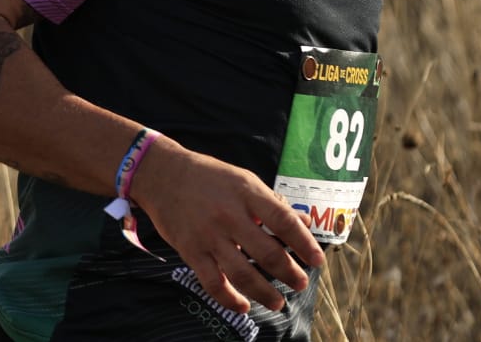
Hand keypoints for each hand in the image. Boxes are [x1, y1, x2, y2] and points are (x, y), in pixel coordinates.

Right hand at [127, 137, 322, 316]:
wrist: (162, 174)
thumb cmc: (208, 176)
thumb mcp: (243, 180)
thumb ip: (271, 203)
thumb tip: (304, 223)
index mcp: (246, 193)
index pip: (283, 221)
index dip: (304, 243)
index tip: (318, 261)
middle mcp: (229, 215)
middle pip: (267, 252)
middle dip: (290, 273)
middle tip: (301, 284)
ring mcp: (209, 235)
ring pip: (242, 273)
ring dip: (264, 292)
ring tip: (278, 302)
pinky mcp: (190, 251)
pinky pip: (213, 283)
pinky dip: (229, 299)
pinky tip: (243, 306)